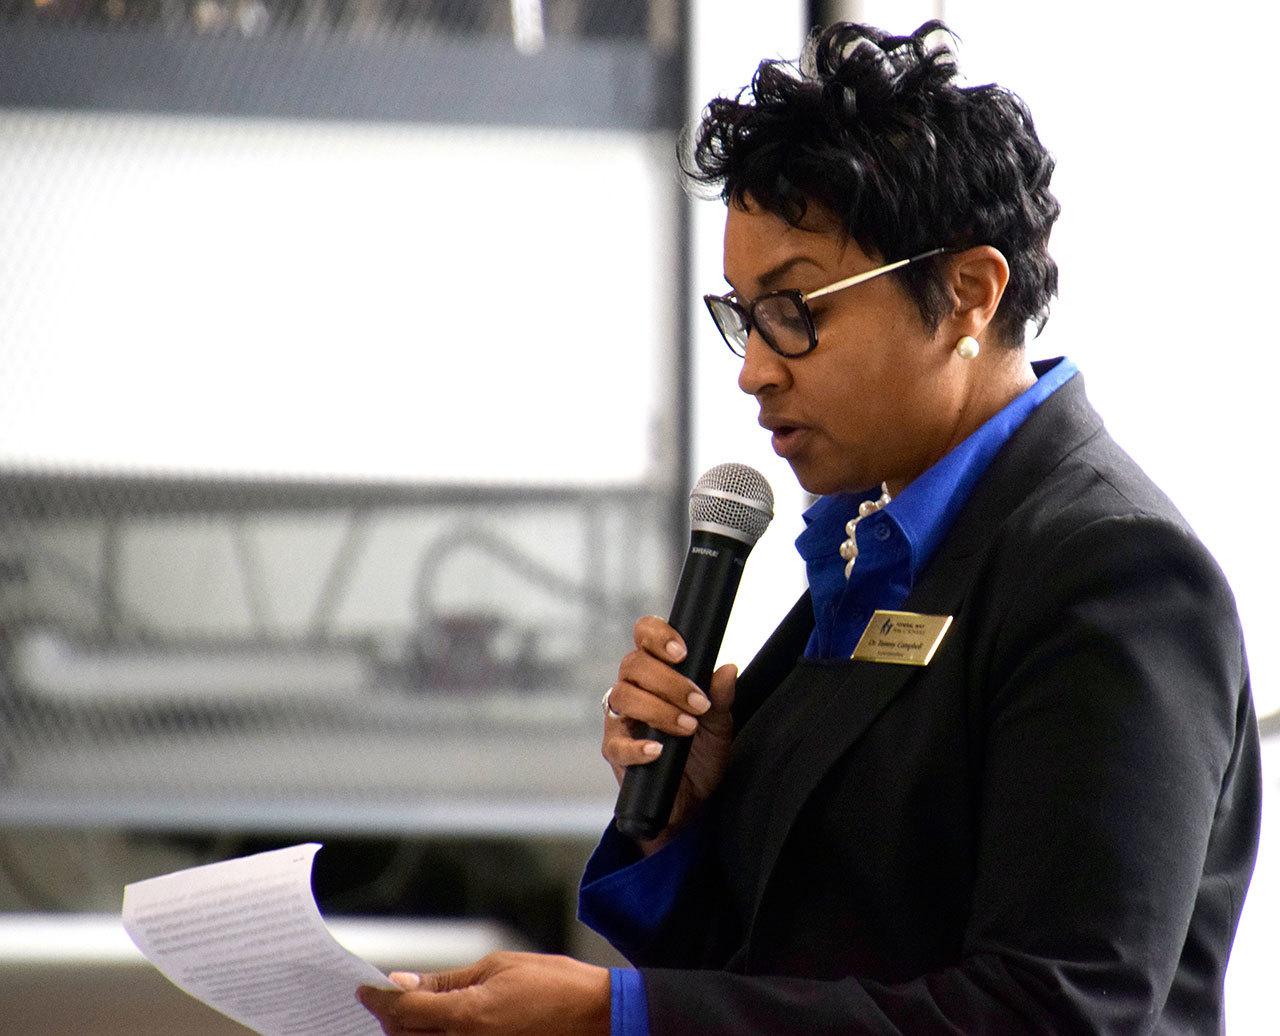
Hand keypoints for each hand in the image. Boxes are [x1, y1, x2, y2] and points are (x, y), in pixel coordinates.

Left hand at [357, 951, 608, 1035]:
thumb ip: (449, 981)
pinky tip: (436, 1027)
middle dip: (391, 1017)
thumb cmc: (555, 986)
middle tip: (388, 997)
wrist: (598, 1019)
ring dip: (409, 1033)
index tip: (364, 989)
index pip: (403, 1010)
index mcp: (466, 1017)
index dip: (378, 999)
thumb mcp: (498, 968)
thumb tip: (407, 981)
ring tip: (409, 1013)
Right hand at [602, 615, 737, 850]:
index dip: (657, 635)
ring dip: (659, 710)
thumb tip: (728, 669)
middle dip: (669, 681)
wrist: (690, 801)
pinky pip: (617, 743)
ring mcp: (619, 719)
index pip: (644, 635)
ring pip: (624, 696)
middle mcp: (632, 689)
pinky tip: (659, 750)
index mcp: (654, 672)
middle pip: (633, 665)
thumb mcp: (718, 725)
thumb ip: (721, 698)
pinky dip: (638, 746)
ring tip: (687, 727)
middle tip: (699, 703)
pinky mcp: (614, 751)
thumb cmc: (699, 755)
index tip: (682, 652)